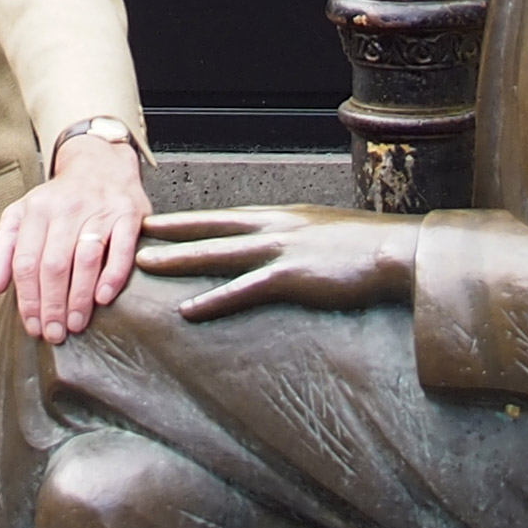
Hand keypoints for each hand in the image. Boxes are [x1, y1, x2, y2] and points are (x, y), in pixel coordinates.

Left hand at [0, 141, 150, 345]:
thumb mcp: (22, 212)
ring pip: (86, 260)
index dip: (27, 299)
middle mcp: (66, 209)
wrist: (101, 163)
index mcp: (36, 210)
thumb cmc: (59, 199)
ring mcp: (99, 210)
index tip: (32, 325)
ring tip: (76, 324)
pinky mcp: (128, 214)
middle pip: (54, 265)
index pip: (26, 261)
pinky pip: (121, 249)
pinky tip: (104, 298)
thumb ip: (4, 245)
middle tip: (54, 333)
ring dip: (79, 297)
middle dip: (52, 305)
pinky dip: (112, 276)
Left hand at [134, 207, 418, 324]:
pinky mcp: (290, 276)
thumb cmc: (364, 247)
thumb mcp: (323, 233)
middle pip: (210, 228)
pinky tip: (188, 310)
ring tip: (145, 264)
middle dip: (171, 231)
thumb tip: (282, 248)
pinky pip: (242, 290)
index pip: (225, 217)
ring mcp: (280, 250)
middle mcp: (274, 227)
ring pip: (217, 254)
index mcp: (281, 217)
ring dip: (179, 260)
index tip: (161, 221)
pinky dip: (212, 300)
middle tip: (135, 233)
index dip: (190, 220)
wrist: (392, 250)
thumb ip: (297, 238)